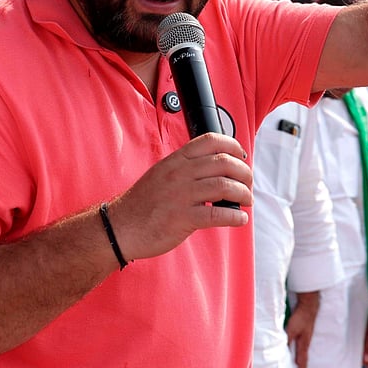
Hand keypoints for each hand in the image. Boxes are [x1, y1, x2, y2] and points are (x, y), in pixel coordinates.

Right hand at [109, 133, 250, 261]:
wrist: (120, 226)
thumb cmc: (142, 204)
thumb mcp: (162, 174)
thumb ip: (186, 168)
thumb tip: (215, 168)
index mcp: (176, 160)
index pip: (211, 140)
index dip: (233, 146)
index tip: (241, 158)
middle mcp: (180, 173)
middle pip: (224, 162)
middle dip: (244, 173)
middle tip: (248, 185)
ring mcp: (181, 195)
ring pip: (224, 186)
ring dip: (243, 194)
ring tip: (245, 201)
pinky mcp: (182, 218)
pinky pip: (217, 214)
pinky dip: (234, 216)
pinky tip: (239, 219)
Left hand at [286, 292, 318, 367]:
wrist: (308, 307)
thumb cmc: (300, 318)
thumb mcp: (292, 329)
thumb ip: (288, 340)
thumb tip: (284, 352)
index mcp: (303, 347)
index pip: (301, 366)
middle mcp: (305, 347)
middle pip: (303, 365)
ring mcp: (304, 342)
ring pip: (302, 360)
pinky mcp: (303, 338)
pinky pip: (300, 353)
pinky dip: (299, 360)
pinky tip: (295, 361)